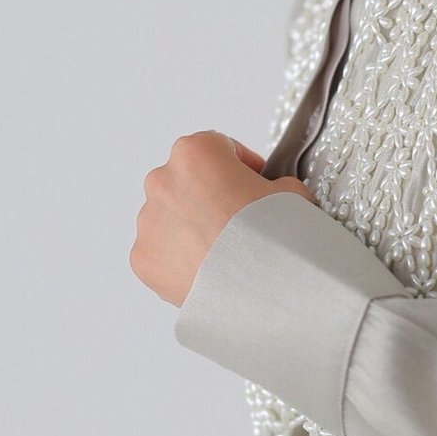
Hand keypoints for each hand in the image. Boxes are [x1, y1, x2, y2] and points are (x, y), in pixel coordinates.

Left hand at [131, 130, 315, 308]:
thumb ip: (274, 185)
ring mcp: (148, 221)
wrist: (260, 288)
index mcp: (196, 154)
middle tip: (241, 223)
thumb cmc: (273, 237)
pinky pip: (162, 253)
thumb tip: (274, 194)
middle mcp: (162, 181)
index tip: (254, 182)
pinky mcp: (143, 258)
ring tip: (226, 254)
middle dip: (210, 197)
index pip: (217, 147)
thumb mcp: (293, 194)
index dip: (241, 165)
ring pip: (170, 218)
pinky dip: (180, 260)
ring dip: (192, 228)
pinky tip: (210, 272)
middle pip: (187, 182)